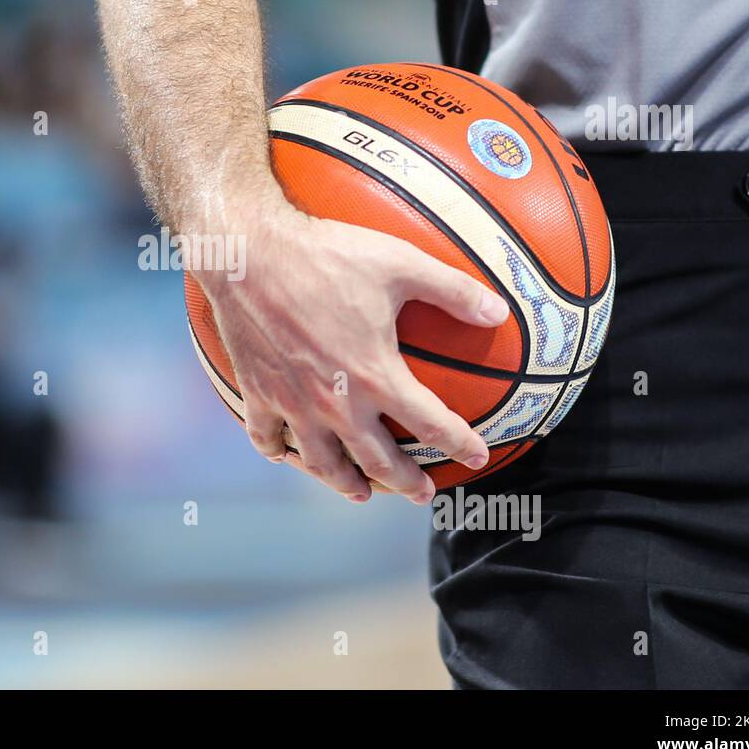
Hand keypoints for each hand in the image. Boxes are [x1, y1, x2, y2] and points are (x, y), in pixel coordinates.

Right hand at [195, 200, 507, 503]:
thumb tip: (499, 311)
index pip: (431, 425)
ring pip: (323, 463)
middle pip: (378, 460)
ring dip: (346, 483)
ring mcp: (293, 404)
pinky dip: (279, 452)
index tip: (478, 456)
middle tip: (422, 493)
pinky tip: (285, 454)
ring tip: (360, 494)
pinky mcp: (258, 393)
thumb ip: (453, 290)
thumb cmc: (327, 254)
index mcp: (376, 376)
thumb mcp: (400, 263)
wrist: (248, 254)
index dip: (460, 444)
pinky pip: (268, 438)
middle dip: (405, 482)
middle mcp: (336, 403)